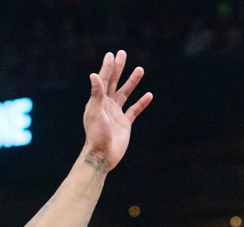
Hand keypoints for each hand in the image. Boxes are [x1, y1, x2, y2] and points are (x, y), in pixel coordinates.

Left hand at [82, 50, 152, 171]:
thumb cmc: (97, 135)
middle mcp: (106, 105)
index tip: (111, 55)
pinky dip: (141, 103)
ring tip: (140, 69)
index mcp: (97, 102)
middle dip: (118, 68)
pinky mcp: (125, 123)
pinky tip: (149, 95)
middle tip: (122, 53)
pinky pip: (134, 110)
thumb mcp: (96, 113)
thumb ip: (96, 94)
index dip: (107, 67)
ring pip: (125, 94)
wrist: (102, 155)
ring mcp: (116, 114)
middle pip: (114, 83)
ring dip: (132, 82)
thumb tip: (94, 75)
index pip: (103, 80)